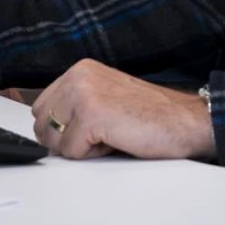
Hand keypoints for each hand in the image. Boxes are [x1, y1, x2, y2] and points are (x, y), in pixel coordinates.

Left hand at [30, 59, 214, 161]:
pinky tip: (116, 140)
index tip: (88, 128)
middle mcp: (79, 75)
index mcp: (80, 69)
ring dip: (79, 148)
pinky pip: (71, 151)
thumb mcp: (104, 97)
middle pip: (41, 123)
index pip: (41, 107)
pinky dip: (92, 155)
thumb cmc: (149, 114)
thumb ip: (74, 104)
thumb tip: (45, 127)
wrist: (183, 120)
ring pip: (53, 139)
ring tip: (109, 135)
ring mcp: (84, 93)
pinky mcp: (92, 114)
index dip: (61, 128)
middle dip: (66, 139)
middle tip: (100, 134)